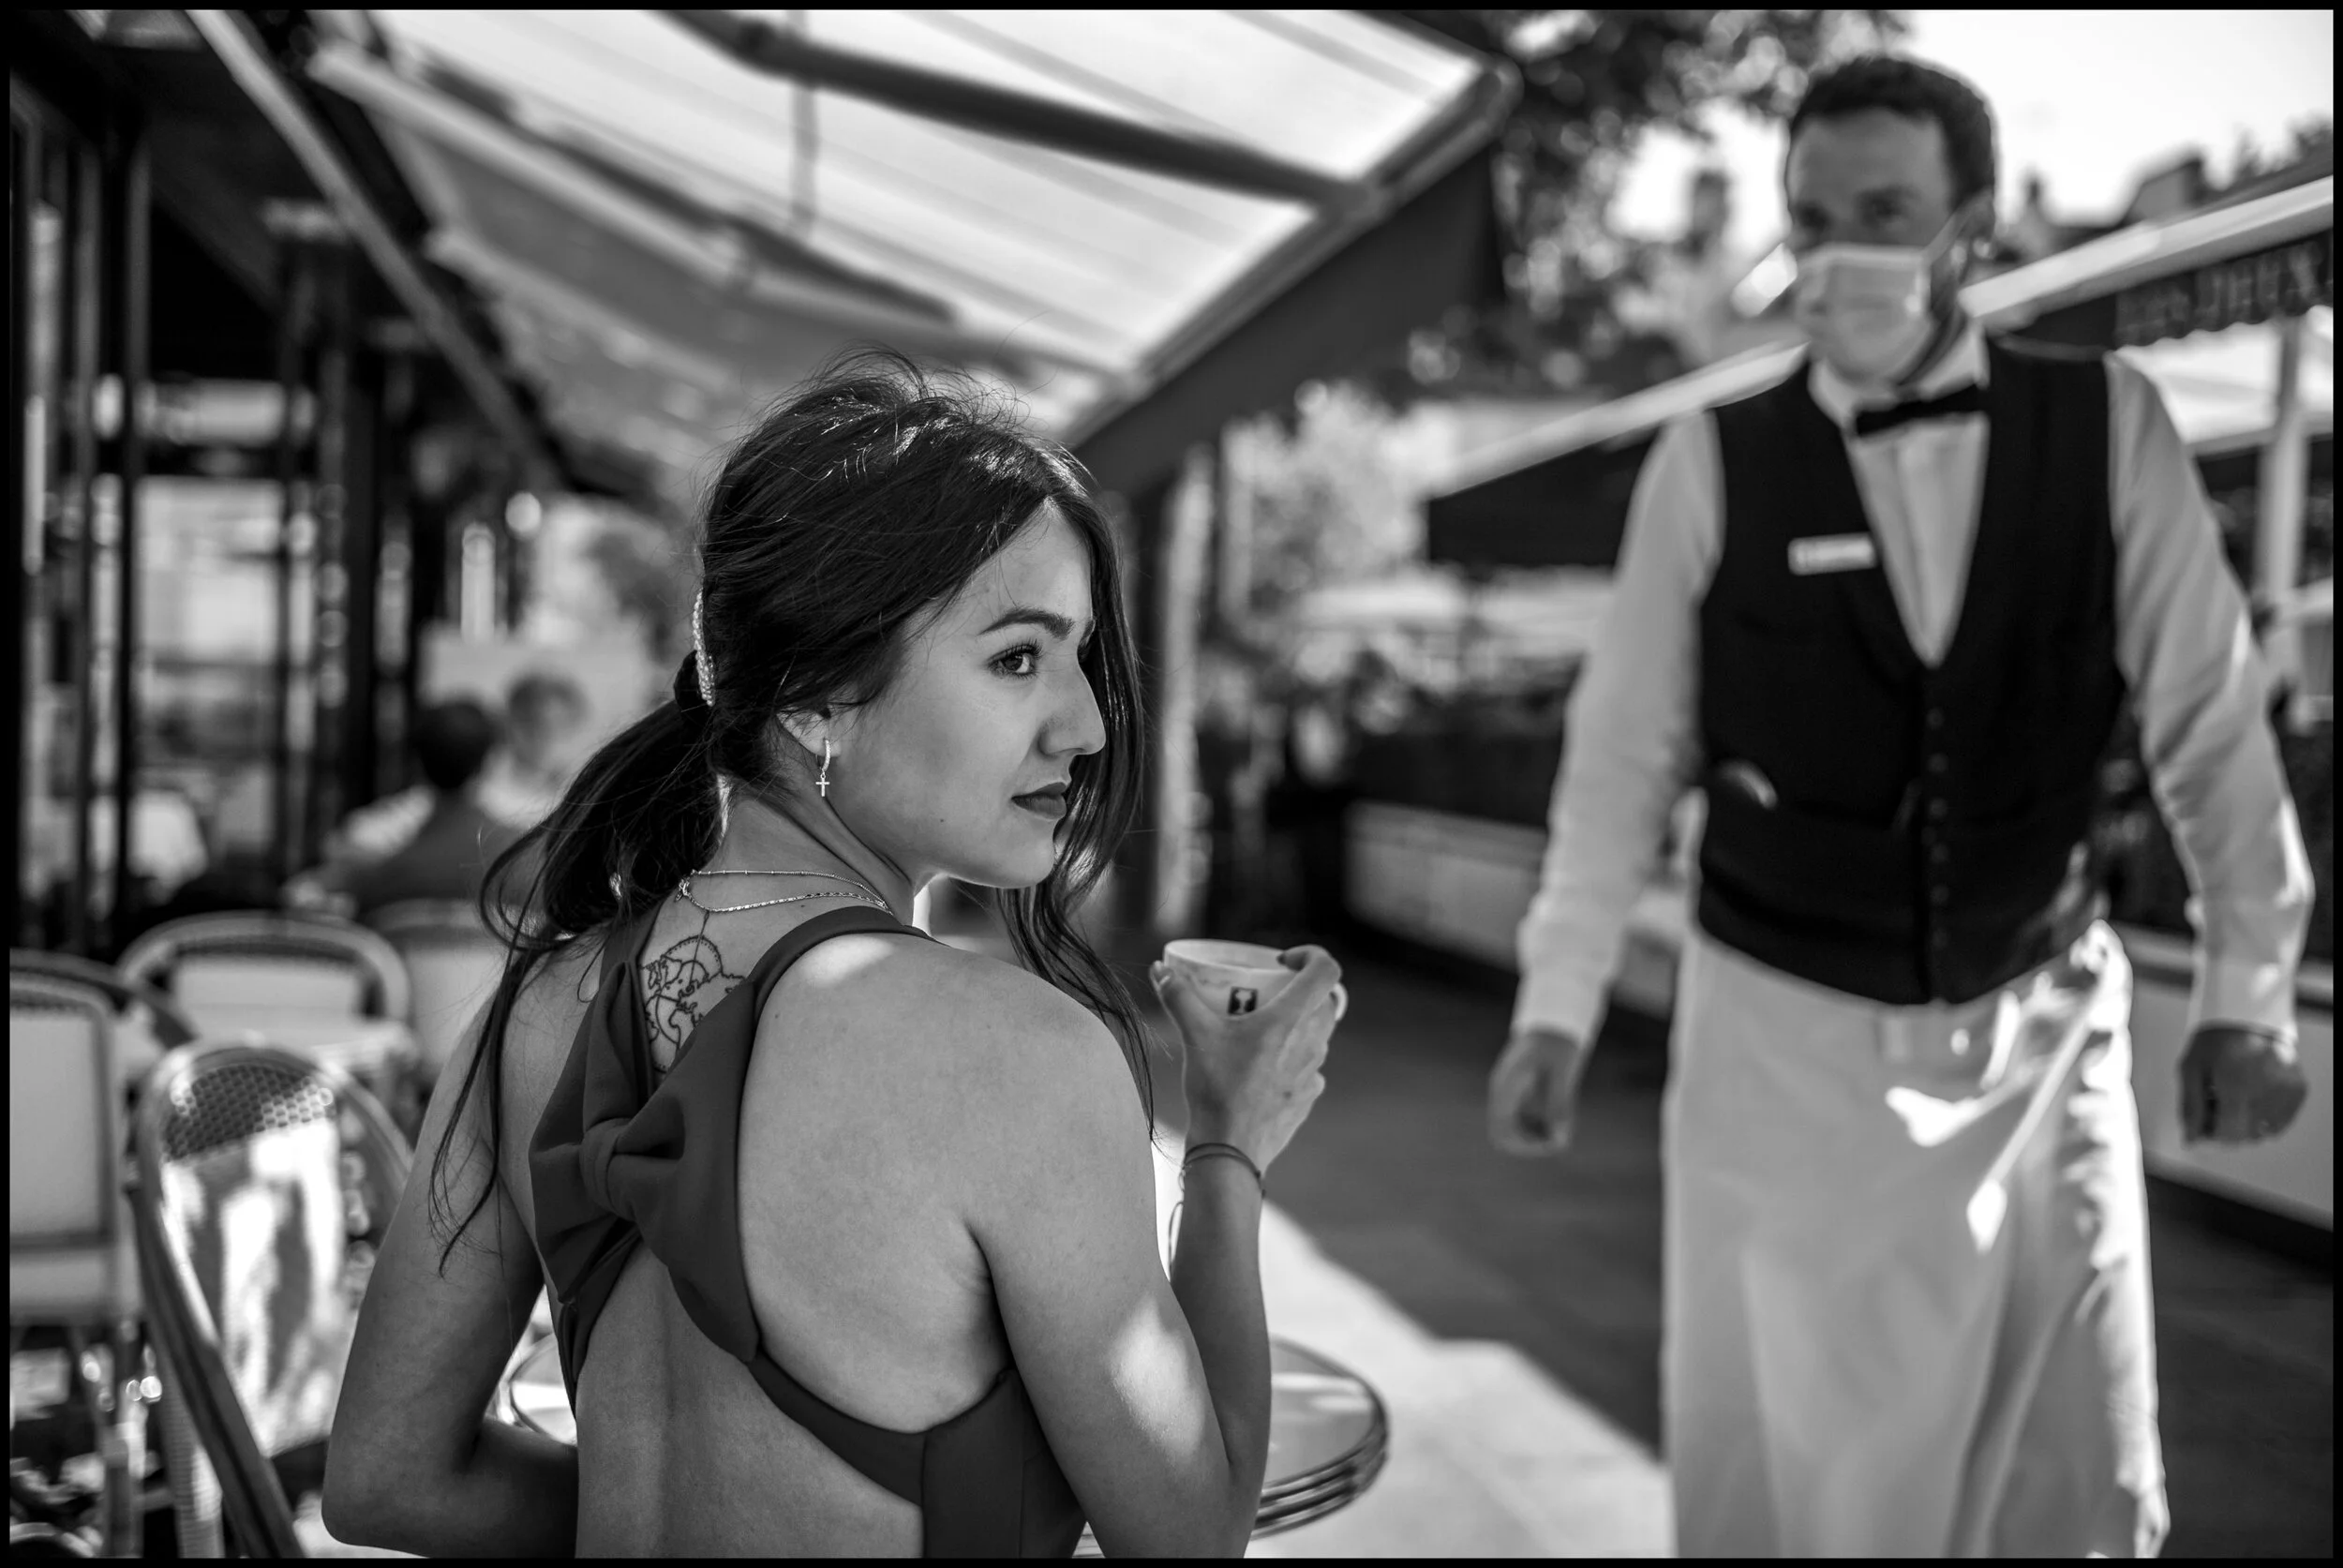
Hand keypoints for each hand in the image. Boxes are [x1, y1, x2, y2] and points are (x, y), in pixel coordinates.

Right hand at [1151, 947, 1340, 1172]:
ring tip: (1258, 1033)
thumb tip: (1160, 969)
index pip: (1326, 971)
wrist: (1230, 1150)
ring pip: (1315, 1035)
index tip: (1281, 962)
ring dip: (1294, 1026)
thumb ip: (1178, 997)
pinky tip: (1262, 1069)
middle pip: (1323, 1002)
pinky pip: (1307, 1067)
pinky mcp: (1307, 1097)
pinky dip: (1290, 1059)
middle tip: (1265, 996)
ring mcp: (1313, 1072)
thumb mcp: (1195, 1035)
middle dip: (1297, 992)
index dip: (1311, 955)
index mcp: (1291, 1019)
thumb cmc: (1217, 1089)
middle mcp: (1312, 1042)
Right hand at [1488, 1026, 1591, 1156]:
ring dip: (1531, 1137)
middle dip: (1527, 1144)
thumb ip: (1561, 1106)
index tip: (1550, 1141)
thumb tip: (1561, 1140)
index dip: (1524, 1146)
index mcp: (1506, 1087)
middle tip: (1554, 1137)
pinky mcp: (1516, 1094)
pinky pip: (1518, 1121)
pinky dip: (1535, 1127)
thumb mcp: (1563, 1074)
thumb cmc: (1557, 1046)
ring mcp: (1507, 1094)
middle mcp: (1502, 1093)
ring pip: (1509, 1130)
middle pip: (1501, 1135)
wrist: (1554, 1024)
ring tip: (1558, 1127)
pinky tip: (1555, 1118)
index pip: (1502, 1131)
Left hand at [2178, 1024, 2309, 1145]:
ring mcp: (2287, 1091)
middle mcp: (2268, 1090)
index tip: (2205, 1117)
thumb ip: (2190, 1108)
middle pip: (2247, 1137)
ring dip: (2246, 1123)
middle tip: (2218, 1102)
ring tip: (2235, 1095)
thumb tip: (2190, 1143)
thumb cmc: (2212, 1044)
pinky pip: (2279, 1121)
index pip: (2229, 1135)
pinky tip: (2252, 1095)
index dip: (2212, 1133)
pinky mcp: (2299, 1089)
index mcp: (2237, 1084)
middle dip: (2228, 1127)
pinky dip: (2263, 1116)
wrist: (2248, 1015)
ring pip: (2264, 1132)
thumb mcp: (2190, 1070)